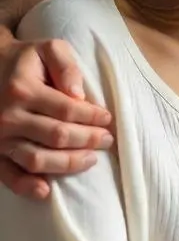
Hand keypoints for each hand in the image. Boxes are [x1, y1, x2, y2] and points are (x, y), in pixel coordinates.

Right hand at [0, 39, 112, 199]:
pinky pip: (8, 174)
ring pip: (37, 159)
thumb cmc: (25, 60)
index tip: (108, 119)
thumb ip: (67, 66)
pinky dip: (26, 186)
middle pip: (57, 136)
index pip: (68, 110)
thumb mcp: (48, 49)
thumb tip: (79, 94)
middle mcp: (9, 115)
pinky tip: (46, 191)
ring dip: (68, 164)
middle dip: (88, 140)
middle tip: (106, 140)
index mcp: (24, 89)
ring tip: (90, 159)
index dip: (93, 117)